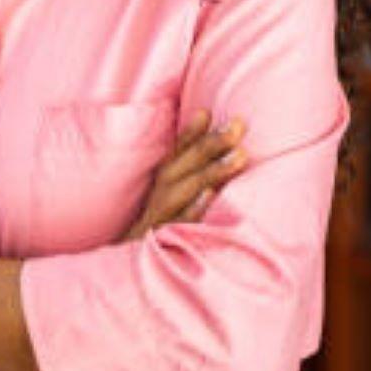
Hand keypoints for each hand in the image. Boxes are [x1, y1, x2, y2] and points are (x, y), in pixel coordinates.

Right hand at [122, 111, 246, 240]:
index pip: (178, 148)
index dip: (193, 130)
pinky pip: (181, 221)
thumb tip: (206, 116)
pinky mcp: (164, 236)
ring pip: (187, 187)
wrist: (131, 258)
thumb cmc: (160, 217)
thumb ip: (189, 157)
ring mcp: (162, 212)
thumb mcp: (170, 186)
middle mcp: (161, 189)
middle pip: (187, 162)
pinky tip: (210, 194)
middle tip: (239, 126)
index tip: (209, 112)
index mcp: (164, 175)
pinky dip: (194, 208)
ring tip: (240, 156)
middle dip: (213, 143)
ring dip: (212, 170)